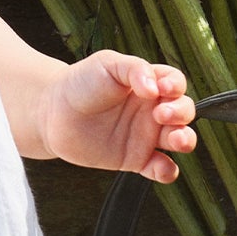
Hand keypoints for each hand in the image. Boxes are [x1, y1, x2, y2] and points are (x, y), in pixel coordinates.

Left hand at [38, 51, 196, 183]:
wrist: (52, 113)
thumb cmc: (80, 83)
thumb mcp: (107, 64)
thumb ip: (134, 69)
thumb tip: (155, 88)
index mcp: (148, 84)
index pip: (176, 84)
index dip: (175, 87)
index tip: (162, 90)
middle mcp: (151, 110)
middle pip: (184, 112)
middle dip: (181, 113)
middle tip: (160, 114)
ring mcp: (144, 135)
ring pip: (178, 140)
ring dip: (184, 140)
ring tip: (175, 140)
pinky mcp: (135, 159)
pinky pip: (160, 168)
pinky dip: (167, 171)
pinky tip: (163, 168)